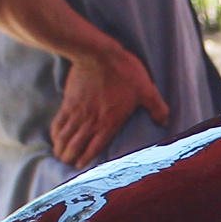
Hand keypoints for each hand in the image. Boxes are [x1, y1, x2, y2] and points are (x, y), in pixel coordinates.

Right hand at [50, 45, 169, 168]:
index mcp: (109, 123)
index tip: (81, 167)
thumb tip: (165, 121)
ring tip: (60, 155)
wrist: (98, 54)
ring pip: (65, 137)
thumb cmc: (124, 72)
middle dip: (70, 157)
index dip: (86, 160)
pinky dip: (55, 133)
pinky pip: (59, 122)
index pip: (95, 148)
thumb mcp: (147, 89)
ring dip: (61, 148)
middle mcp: (91, 121)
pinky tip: (55, 137)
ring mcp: (78, 112)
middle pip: (76, 146)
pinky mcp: (68, 101)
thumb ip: (157, 107)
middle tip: (68, 163)